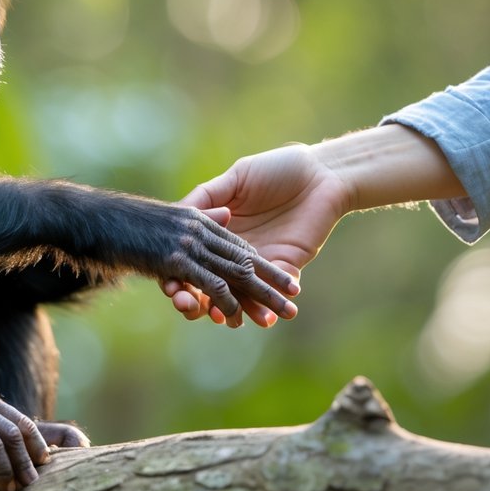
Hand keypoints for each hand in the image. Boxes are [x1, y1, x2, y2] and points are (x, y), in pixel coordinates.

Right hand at [163, 143, 351, 323]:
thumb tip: (179, 212)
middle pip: (211, 283)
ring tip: (220, 321)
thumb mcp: (236, 179)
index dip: (180, 274)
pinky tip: (255, 317)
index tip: (169, 287)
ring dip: (231, 310)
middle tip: (186, 307)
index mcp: (221, 230)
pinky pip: (271, 292)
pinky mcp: (287, 265)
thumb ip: (208, 196)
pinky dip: (264, 306)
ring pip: (240, 294)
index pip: (195, 258)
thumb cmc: (276, 169)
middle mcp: (237, 250)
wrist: (321, 173)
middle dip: (197, 300)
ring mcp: (262, 260)